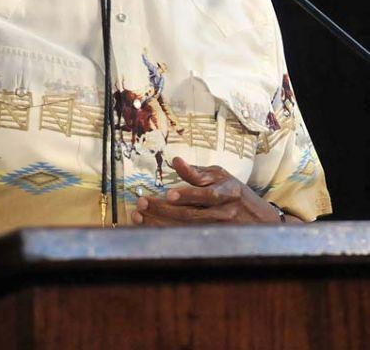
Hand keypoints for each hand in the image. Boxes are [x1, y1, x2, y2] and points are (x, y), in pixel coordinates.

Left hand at [131, 156, 280, 225]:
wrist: (262, 219)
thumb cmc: (234, 192)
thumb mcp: (220, 176)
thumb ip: (197, 172)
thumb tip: (175, 161)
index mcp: (227, 188)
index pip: (205, 191)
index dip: (187, 193)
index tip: (169, 193)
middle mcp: (225, 210)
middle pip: (192, 212)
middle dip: (164, 208)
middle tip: (142, 203)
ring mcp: (221, 228)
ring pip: (188, 227)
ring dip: (162, 222)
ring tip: (140, 216)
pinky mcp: (217, 240)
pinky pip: (190, 238)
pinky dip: (170, 233)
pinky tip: (152, 229)